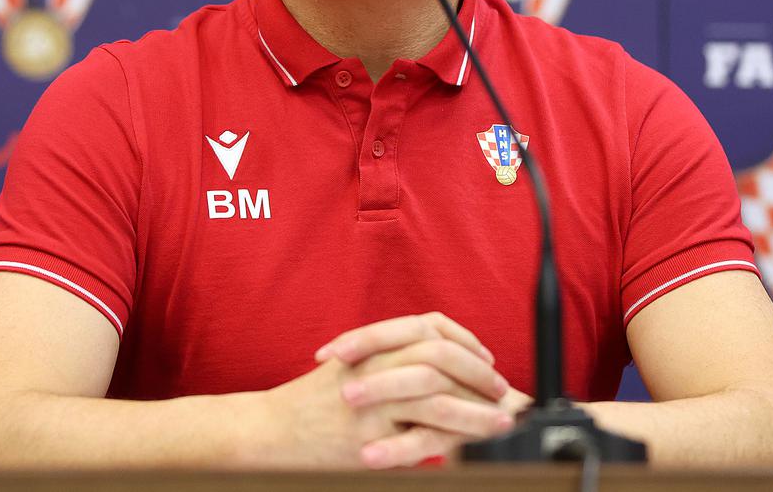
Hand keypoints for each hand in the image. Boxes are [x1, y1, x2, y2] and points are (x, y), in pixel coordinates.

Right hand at [264, 312, 517, 468]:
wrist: (271, 431)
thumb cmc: (313, 404)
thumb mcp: (353, 368)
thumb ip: (391, 363)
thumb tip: (441, 371)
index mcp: (372, 343)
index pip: (429, 325)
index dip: (464, 339)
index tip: (485, 357)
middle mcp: (373, 363)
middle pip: (439, 355)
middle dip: (477, 373)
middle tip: (502, 390)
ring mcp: (371, 399)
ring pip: (437, 395)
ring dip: (475, 409)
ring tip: (500, 421)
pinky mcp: (367, 434)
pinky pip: (416, 435)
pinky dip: (447, 439)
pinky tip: (465, 447)